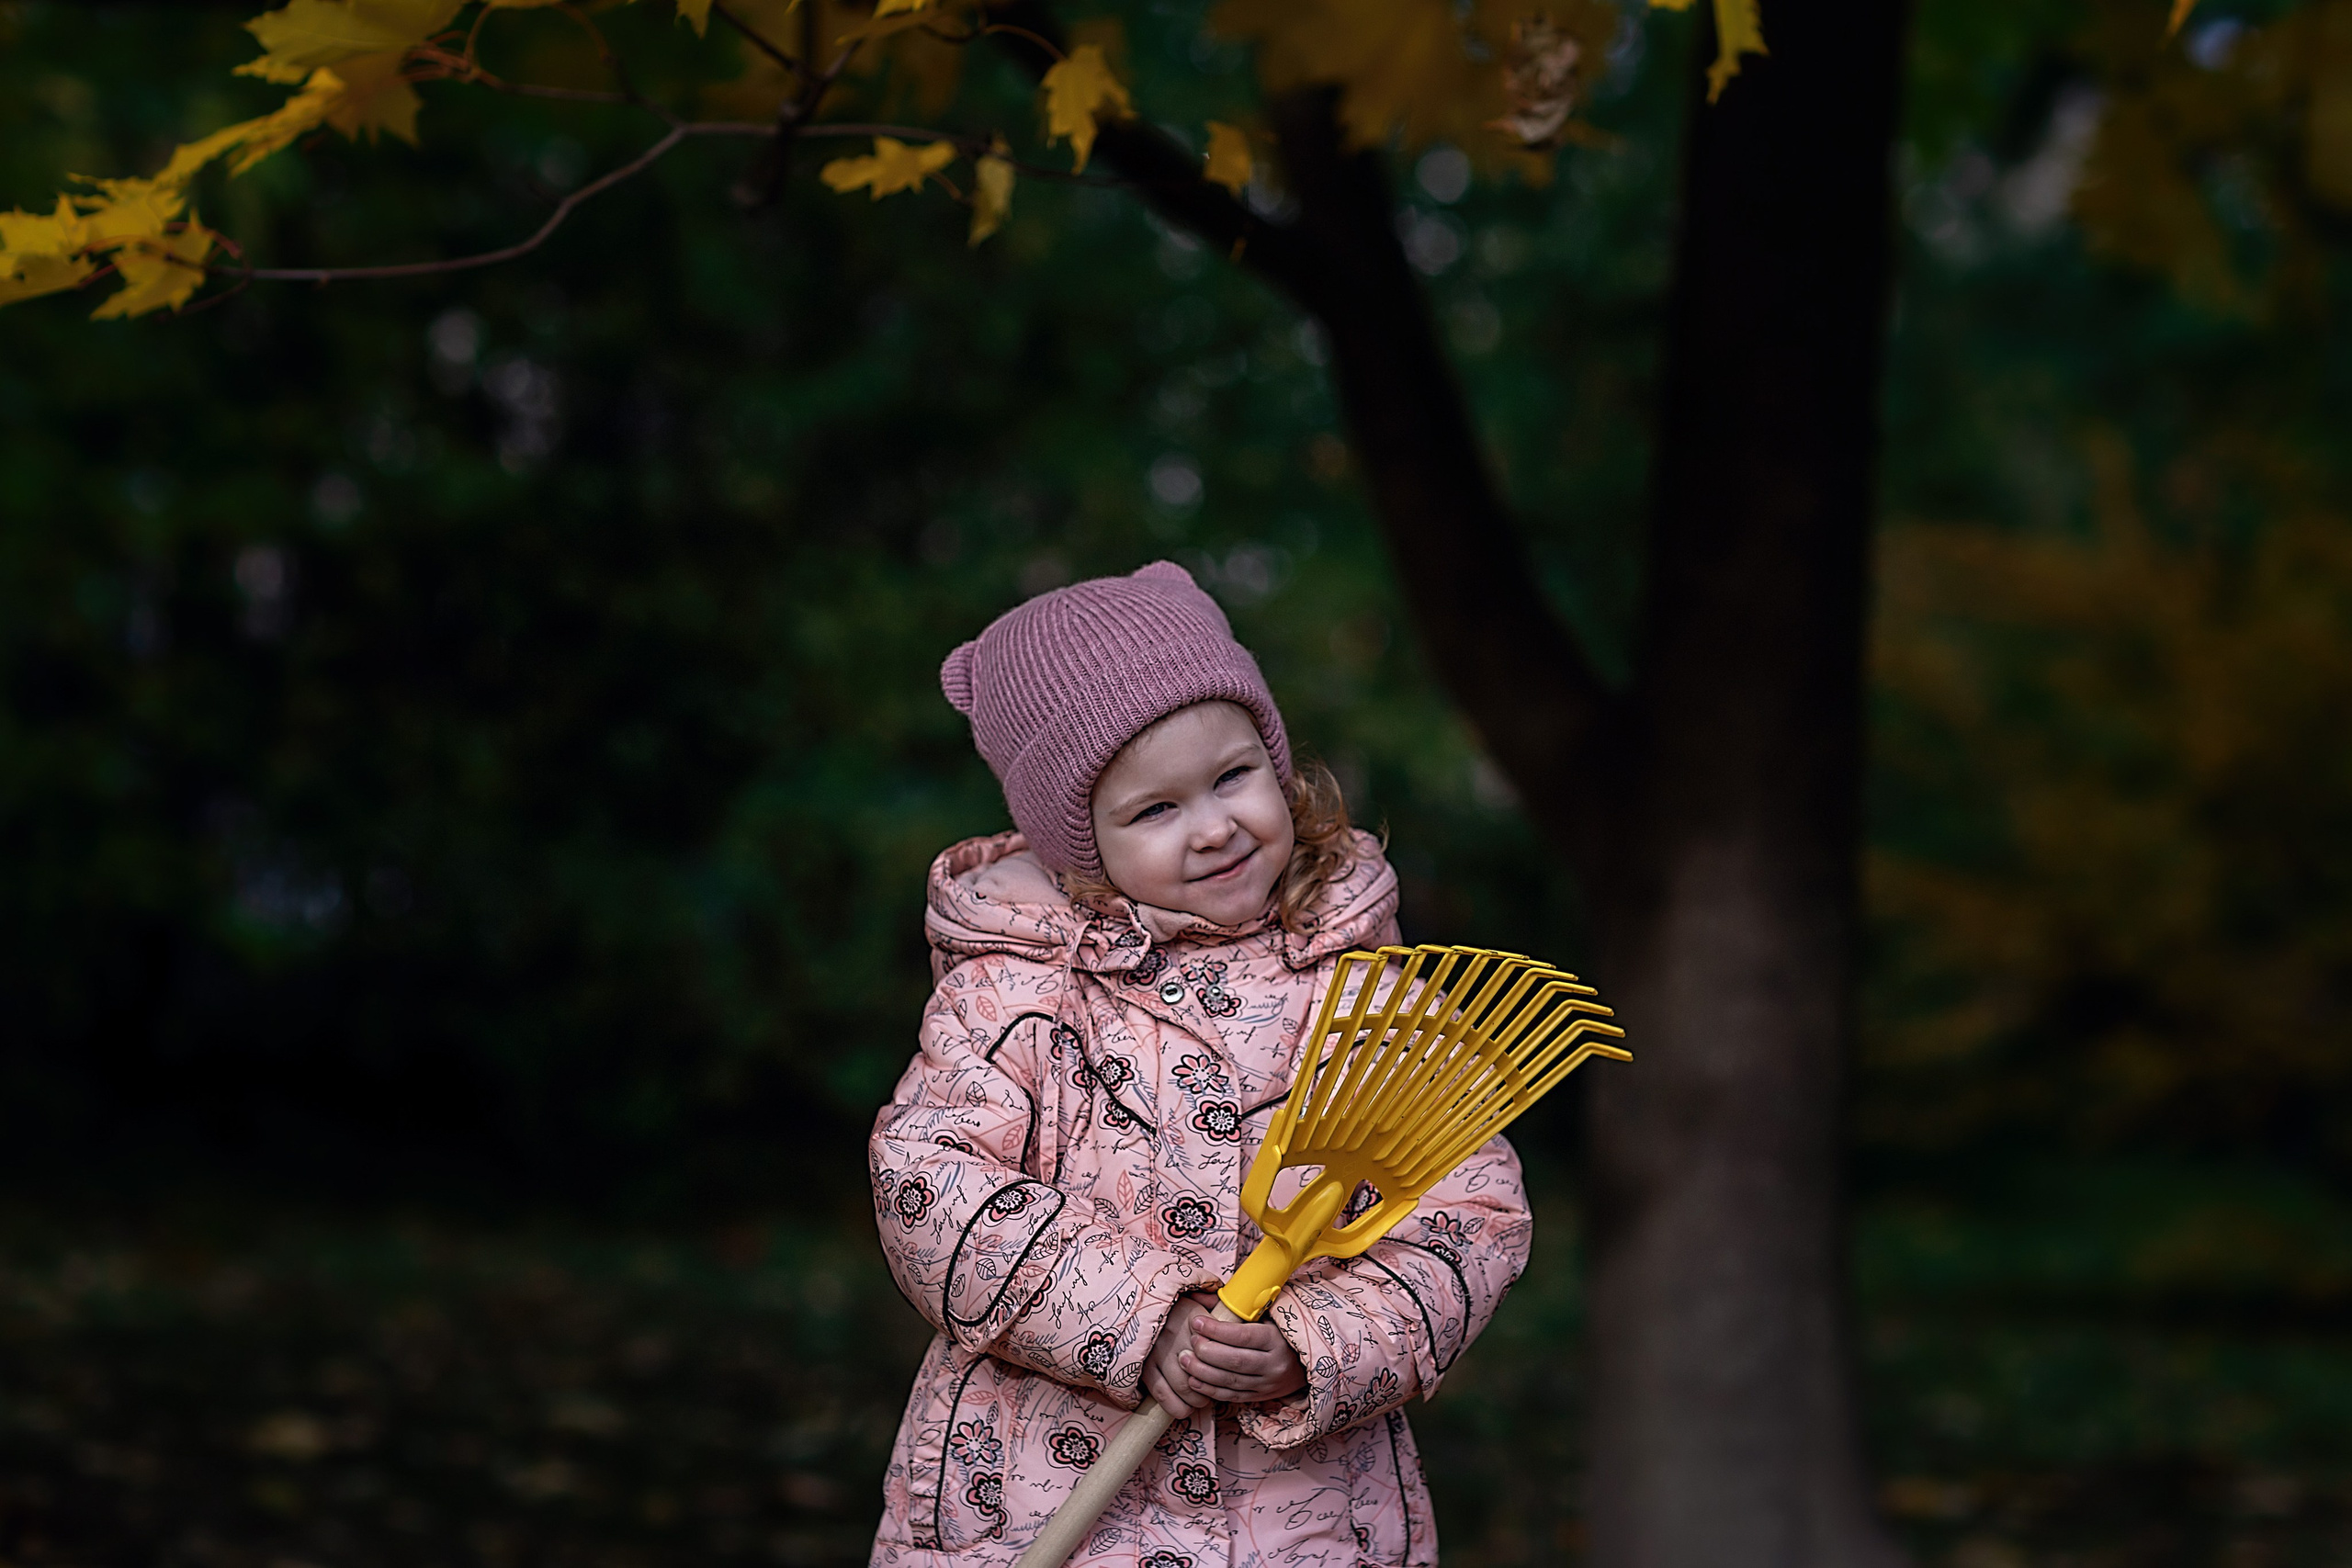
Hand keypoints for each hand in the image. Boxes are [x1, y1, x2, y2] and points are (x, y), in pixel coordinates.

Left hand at [1142, 1294, 1307, 1418]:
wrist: (1303, 1363)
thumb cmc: (1278, 1332)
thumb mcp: (1264, 1315)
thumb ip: (1233, 1306)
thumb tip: (1200, 1296)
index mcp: (1276, 1339)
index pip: (1243, 1336)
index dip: (1217, 1330)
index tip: (1197, 1322)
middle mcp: (1274, 1364)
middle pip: (1236, 1361)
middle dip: (1208, 1352)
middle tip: (1190, 1342)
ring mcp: (1267, 1384)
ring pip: (1231, 1381)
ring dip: (1203, 1372)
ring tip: (1184, 1360)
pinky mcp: (1260, 1397)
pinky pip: (1232, 1396)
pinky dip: (1210, 1390)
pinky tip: (1193, 1381)